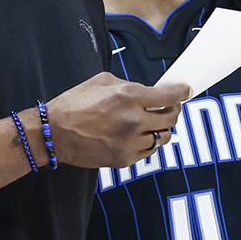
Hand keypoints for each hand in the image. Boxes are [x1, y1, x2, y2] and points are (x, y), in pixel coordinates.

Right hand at [46, 72, 189, 168]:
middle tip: (171, 107)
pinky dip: (148, 142)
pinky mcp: (124, 158)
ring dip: (161, 128)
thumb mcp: (102, 81)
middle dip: (174, 110)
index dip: (181, 93)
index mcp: (128, 96)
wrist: (54, 132)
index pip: (168, 96)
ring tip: (153, 123)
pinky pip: (149, 151)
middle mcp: (133, 120)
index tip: (186, 91)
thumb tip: (148, 92)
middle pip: (171, 118)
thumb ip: (130, 85)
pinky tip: (139, 135)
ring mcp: (129, 142)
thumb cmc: (75, 103)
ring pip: (163, 137)